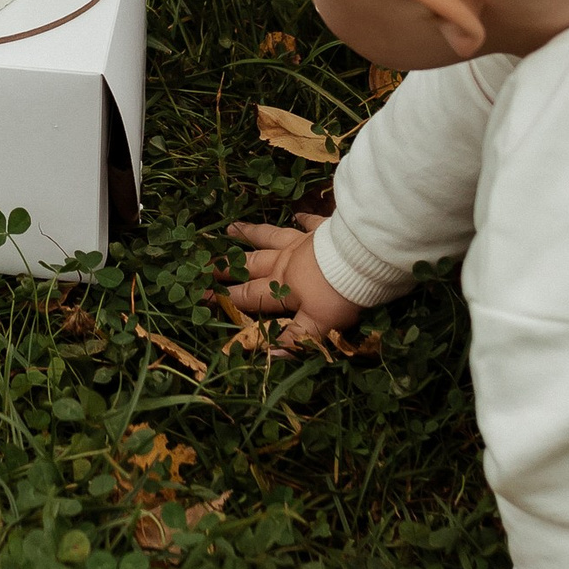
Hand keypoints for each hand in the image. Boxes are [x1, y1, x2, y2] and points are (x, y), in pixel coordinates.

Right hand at [216, 217, 367, 346]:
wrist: (366, 258)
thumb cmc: (341, 294)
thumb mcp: (319, 324)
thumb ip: (294, 338)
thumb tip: (268, 355)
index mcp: (282, 286)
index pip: (248, 295)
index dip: (225, 298)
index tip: (202, 296)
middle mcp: (286, 262)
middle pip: (251, 264)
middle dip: (227, 266)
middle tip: (206, 263)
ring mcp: (303, 243)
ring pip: (270, 237)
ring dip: (250, 234)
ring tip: (231, 229)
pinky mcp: (323, 231)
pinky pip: (310, 223)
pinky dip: (303, 218)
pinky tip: (296, 214)